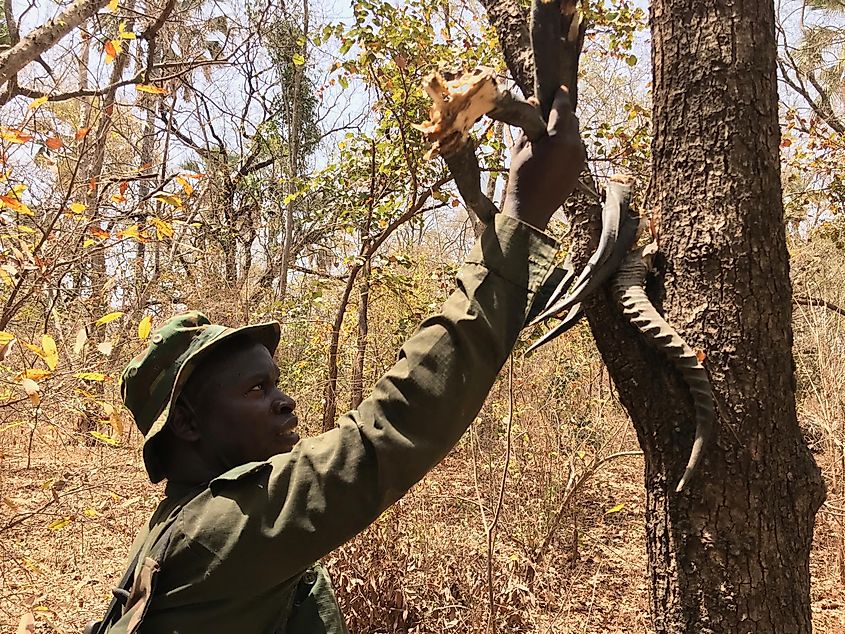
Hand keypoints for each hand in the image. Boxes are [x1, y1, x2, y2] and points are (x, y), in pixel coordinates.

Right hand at [501, 87, 585, 229]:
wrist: (531, 210)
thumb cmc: (521, 178)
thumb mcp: (521, 147)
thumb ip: (530, 123)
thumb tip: (533, 100)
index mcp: (560, 138)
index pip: (563, 108)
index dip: (560, 96)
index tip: (560, 87)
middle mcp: (575, 145)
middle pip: (572, 120)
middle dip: (563, 112)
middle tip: (551, 107)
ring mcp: (579, 158)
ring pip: (575, 134)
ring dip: (565, 128)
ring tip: (550, 128)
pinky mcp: (579, 168)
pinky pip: (576, 147)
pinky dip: (567, 142)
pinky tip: (554, 146)